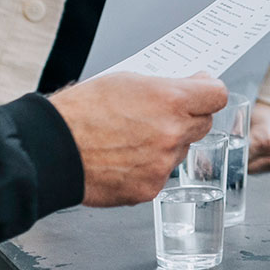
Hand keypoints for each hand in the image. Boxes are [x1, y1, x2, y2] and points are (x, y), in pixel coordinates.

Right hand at [46, 73, 229, 206]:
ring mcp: (163, 164)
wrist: (53, 149)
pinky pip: (161, 175)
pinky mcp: (150, 188)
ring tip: (132, 139)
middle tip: (162, 115)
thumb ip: (164, 87)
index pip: (217, 96)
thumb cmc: (82, 111)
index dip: (208, 91)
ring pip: (180, 151)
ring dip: (166, 145)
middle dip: (187, 118)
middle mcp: (173, 133)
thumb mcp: (126, 81)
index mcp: (170, 100)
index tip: (202, 90)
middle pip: (203, 124)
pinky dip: (148, 168)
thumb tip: (186, 88)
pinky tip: (124, 160)